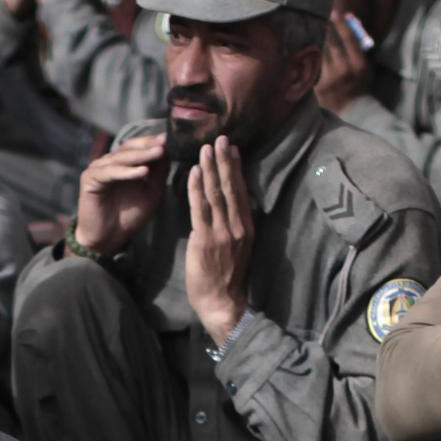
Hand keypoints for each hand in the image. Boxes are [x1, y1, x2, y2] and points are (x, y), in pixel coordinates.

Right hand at [72, 129, 168, 257]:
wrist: (108, 239)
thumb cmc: (129, 217)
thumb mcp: (151, 193)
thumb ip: (158, 173)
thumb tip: (167, 151)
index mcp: (122, 164)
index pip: (137, 146)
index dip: (151, 141)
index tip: (168, 139)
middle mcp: (109, 163)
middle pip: (129, 148)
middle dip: (148, 146)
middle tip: (164, 143)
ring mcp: (98, 169)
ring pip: (121, 158)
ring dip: (140, 156)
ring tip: (158, 153)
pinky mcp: (90, 179)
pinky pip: (110, 172)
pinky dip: (127, 171)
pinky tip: (142, 171)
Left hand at [183, 136, 255, 346]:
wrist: (222, 302)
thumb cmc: (226, 277)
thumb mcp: (238, 248)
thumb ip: (235, 226)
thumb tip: (231, 206)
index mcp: (246, 227)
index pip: (241, 191)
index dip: (236, 168)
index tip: (232, 148)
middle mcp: (237, 226)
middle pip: (230, 187)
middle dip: (224, 160)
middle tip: (220, 138)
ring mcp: (222, 232)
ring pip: (216, 194)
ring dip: (210, 168)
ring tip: (205, 148)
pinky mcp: (206, 240)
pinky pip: (200, 208)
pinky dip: (196, 188)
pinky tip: (194, 172)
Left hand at [316, 11, 371, 114]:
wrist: (352, 109)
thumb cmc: (360, 83)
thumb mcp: (366, 65)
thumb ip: (359, 46)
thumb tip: (351, 21)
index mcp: (359, 65)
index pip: (349, 39)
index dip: (342, 24)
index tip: (336, 12)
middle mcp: (344, 71)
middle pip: (332, 43)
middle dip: (326, 27)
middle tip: (320, 13)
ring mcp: (330, 79)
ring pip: (321, 52)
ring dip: (316, 37)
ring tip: (312, 24)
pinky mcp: (318, 85)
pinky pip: (314, 64)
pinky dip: (311, 52)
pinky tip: (308, 42)